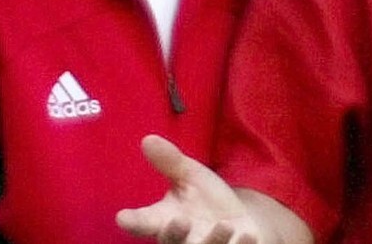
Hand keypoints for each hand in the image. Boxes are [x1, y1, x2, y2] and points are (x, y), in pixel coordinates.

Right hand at [116, 135, 262, 243]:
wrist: (239, 222)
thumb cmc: (206, 200)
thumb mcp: (190, 176)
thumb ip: (170, 162)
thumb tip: (148, 138)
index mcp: (165, 221)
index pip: (143, 223)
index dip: (133, 221)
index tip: (123, 217)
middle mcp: (181, 240)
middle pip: (171, 243)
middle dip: (173, 235)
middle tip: (179, 220)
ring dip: (212, 240)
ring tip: (225, 225)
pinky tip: (248, 236)